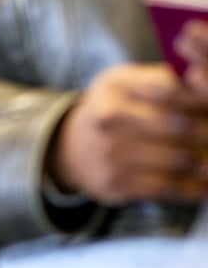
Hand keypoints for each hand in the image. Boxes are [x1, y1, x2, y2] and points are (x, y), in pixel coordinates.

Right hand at [45, 62, 207, 203]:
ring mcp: (111, 152)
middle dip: (206, 131)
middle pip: (179, 125)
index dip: (199, 98)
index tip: (206, 108)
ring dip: (205, 161)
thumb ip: (163, 79)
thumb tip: (203, 81)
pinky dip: (196, 188)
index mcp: (115, 86)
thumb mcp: (126, 83)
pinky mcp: (117, 183)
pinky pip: (171, 187)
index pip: (170, 89)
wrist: (72, 149)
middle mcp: (109, 118)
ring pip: (180, 159)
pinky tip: (203, 184)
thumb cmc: (114, 110)